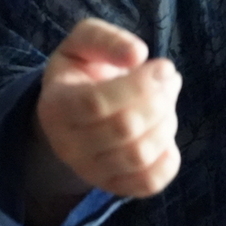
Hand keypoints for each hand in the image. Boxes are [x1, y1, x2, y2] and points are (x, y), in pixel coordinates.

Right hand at [28, 18, 181, 223]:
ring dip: (166, 122)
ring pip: (139, 156)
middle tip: (169, 77)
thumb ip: (105, 39)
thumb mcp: (83, 41)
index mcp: (57, 105)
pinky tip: (165, 132)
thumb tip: (137, 54)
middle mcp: (68, 145)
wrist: (75, 112)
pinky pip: (148, 184)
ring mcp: (90, 171)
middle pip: (124, 129)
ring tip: (167, 99)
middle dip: (159, 100)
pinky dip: (168, 159)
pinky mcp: (114, 186)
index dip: (138, 85)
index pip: (96, 103)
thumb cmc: (83, 70)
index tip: (163, 65)